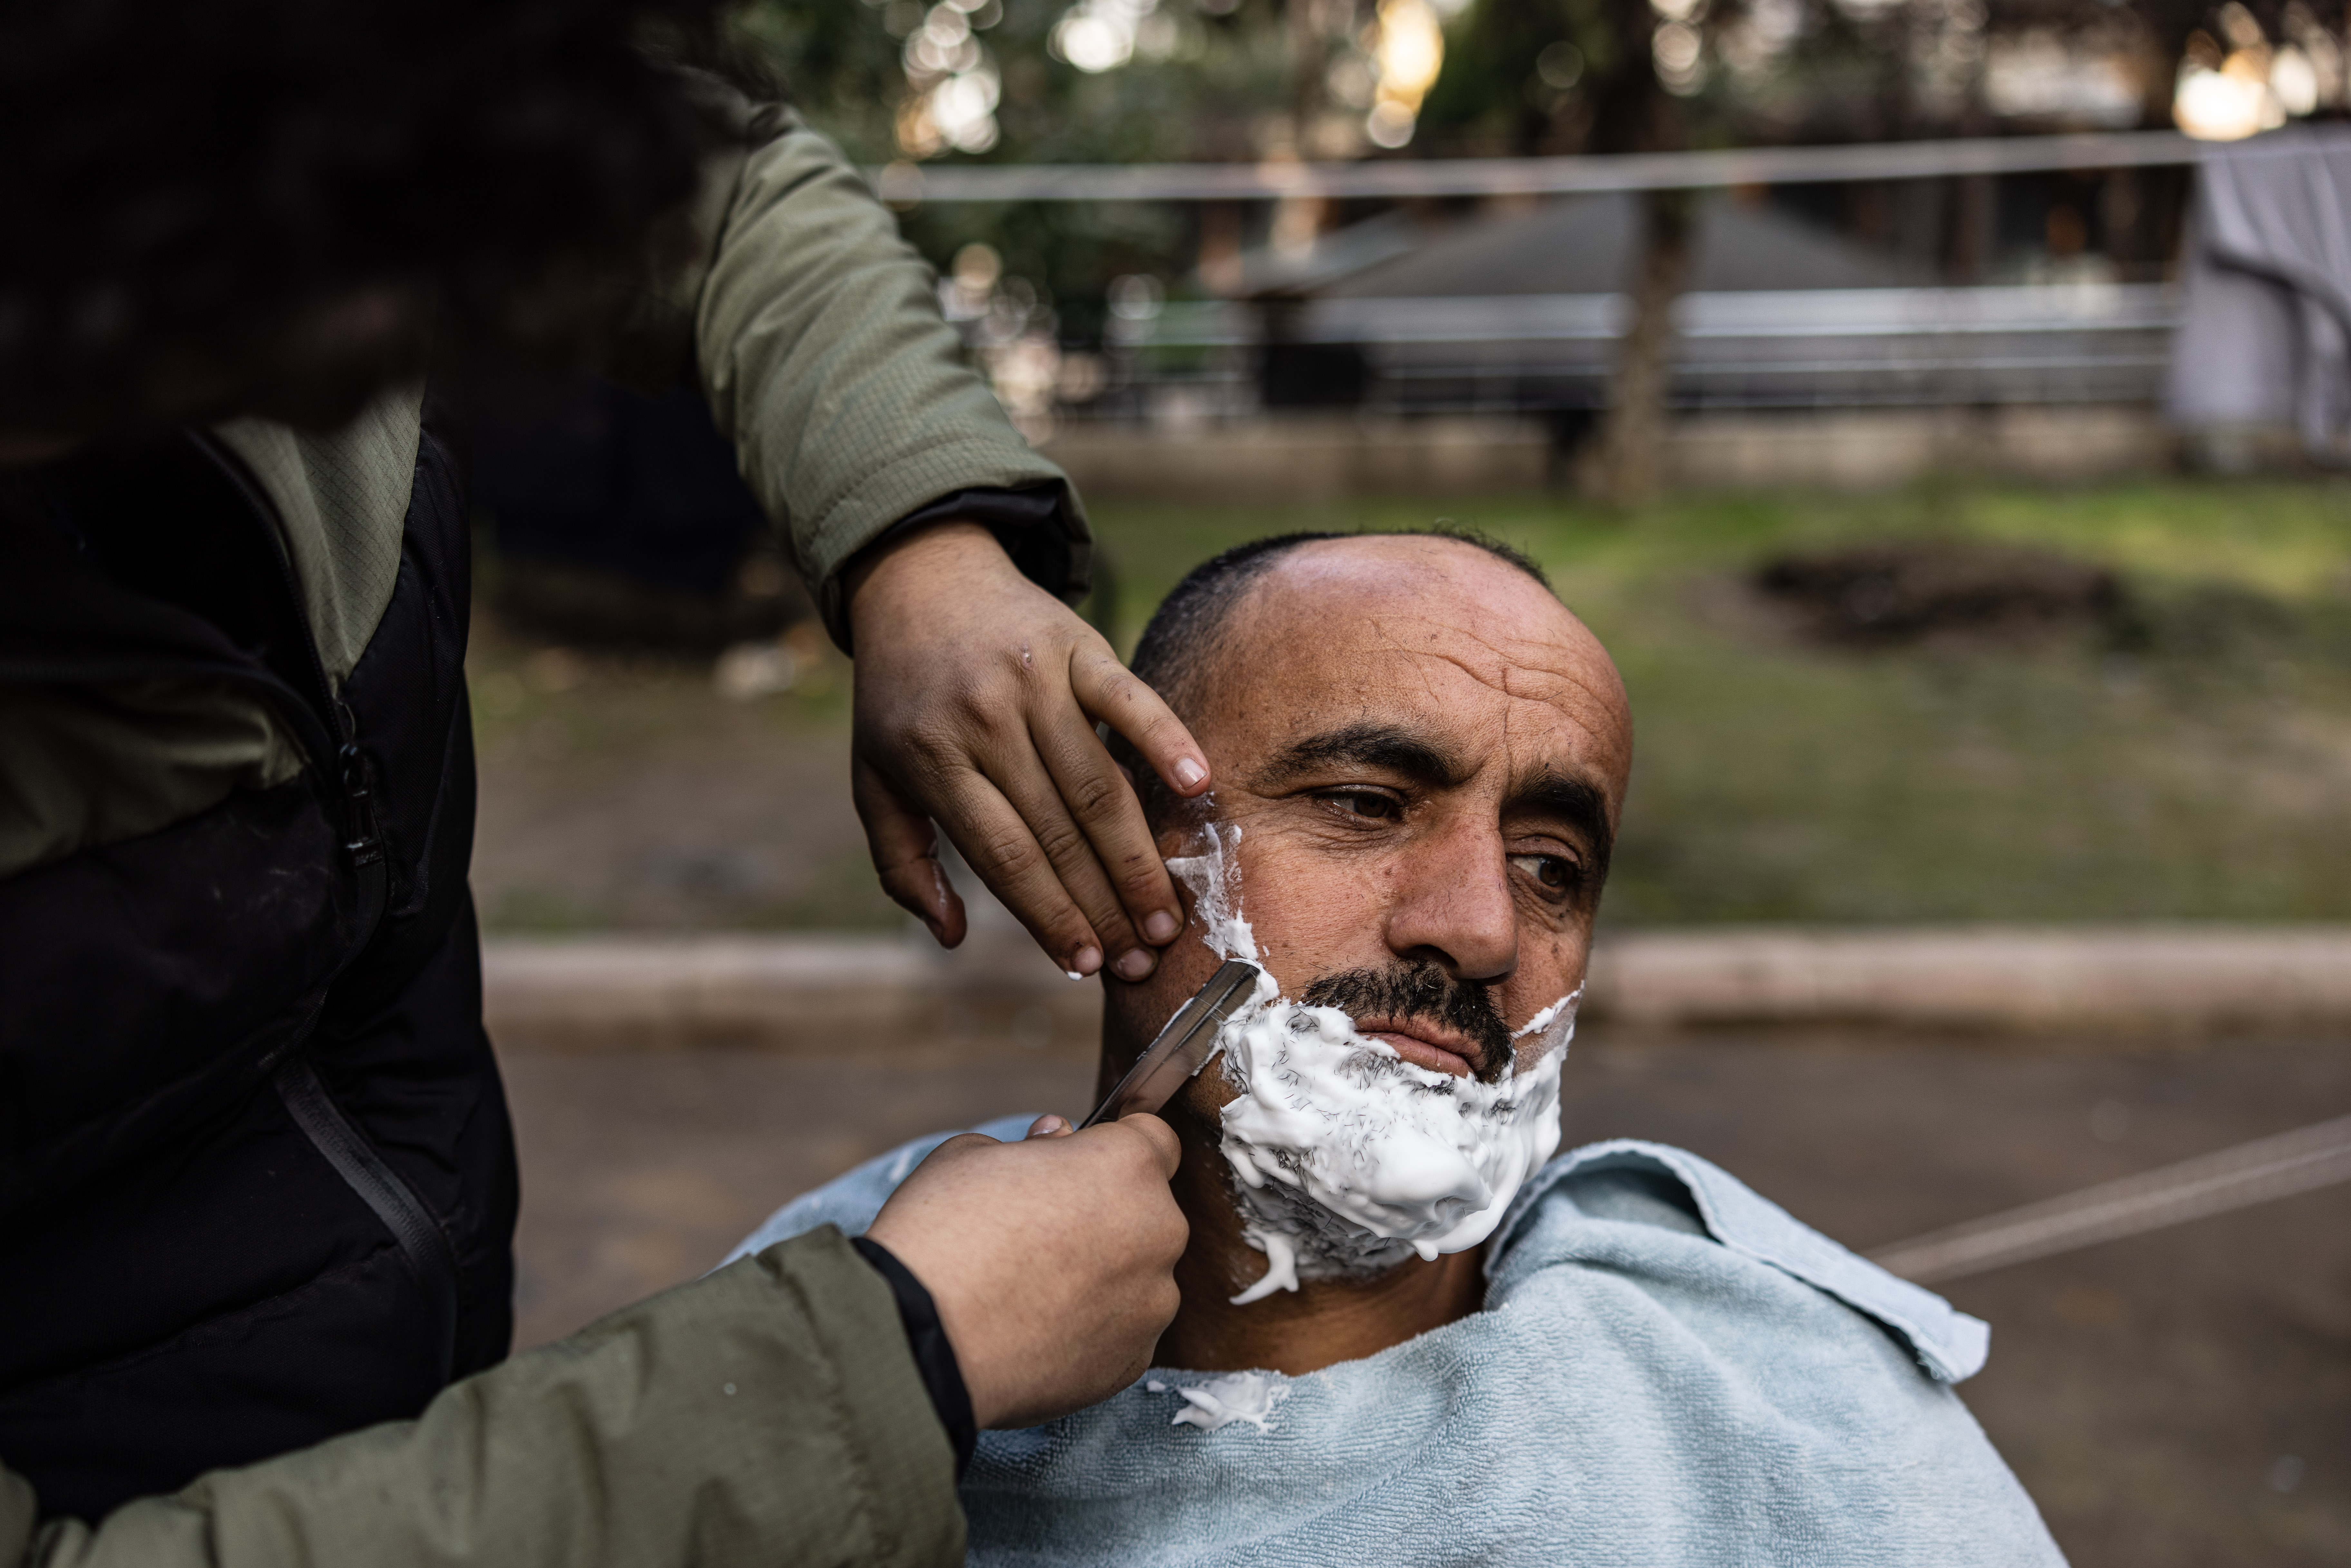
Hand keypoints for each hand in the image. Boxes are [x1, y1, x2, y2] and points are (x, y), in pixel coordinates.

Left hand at [844, 522, 1210, 981]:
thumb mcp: (874, 778)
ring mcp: (1035, 681)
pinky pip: (1129, 698)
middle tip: (1143, 957)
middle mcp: (985, 721)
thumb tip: (950, 936)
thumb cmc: (901, 697)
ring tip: (1168, 914)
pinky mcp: (1078, 645)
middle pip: (1059, 831)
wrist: (921, 580)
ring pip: (1098, 784)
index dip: (1049, 915)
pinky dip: (1165, 738)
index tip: (1085, 963)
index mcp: (933, 760)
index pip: (1004, 858)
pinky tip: (1198, 784)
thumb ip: (902, 863)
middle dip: (1104, 905)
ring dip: (1138, 856)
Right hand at [865, 1114, 1186, 1428]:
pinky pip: (1122, 1329)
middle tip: (1041, 1230)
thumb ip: (1032, 1146)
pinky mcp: (1133, 1359)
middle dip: (1105, 1214)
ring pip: (1138, 1275)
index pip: (1155, 1140)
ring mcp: (1152, 1301)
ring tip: (1032, 1288)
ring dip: (1102, 1274)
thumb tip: (1055, 1139)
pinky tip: (1036, 1329)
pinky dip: (1091, 1328)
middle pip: (1147, 1211)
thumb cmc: (941, 1234)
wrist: (918, 1338)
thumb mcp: (971, 1156)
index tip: (1083, 1163)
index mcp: (1126, 1166)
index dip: (1116, 1148)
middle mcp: (1158, 1230)